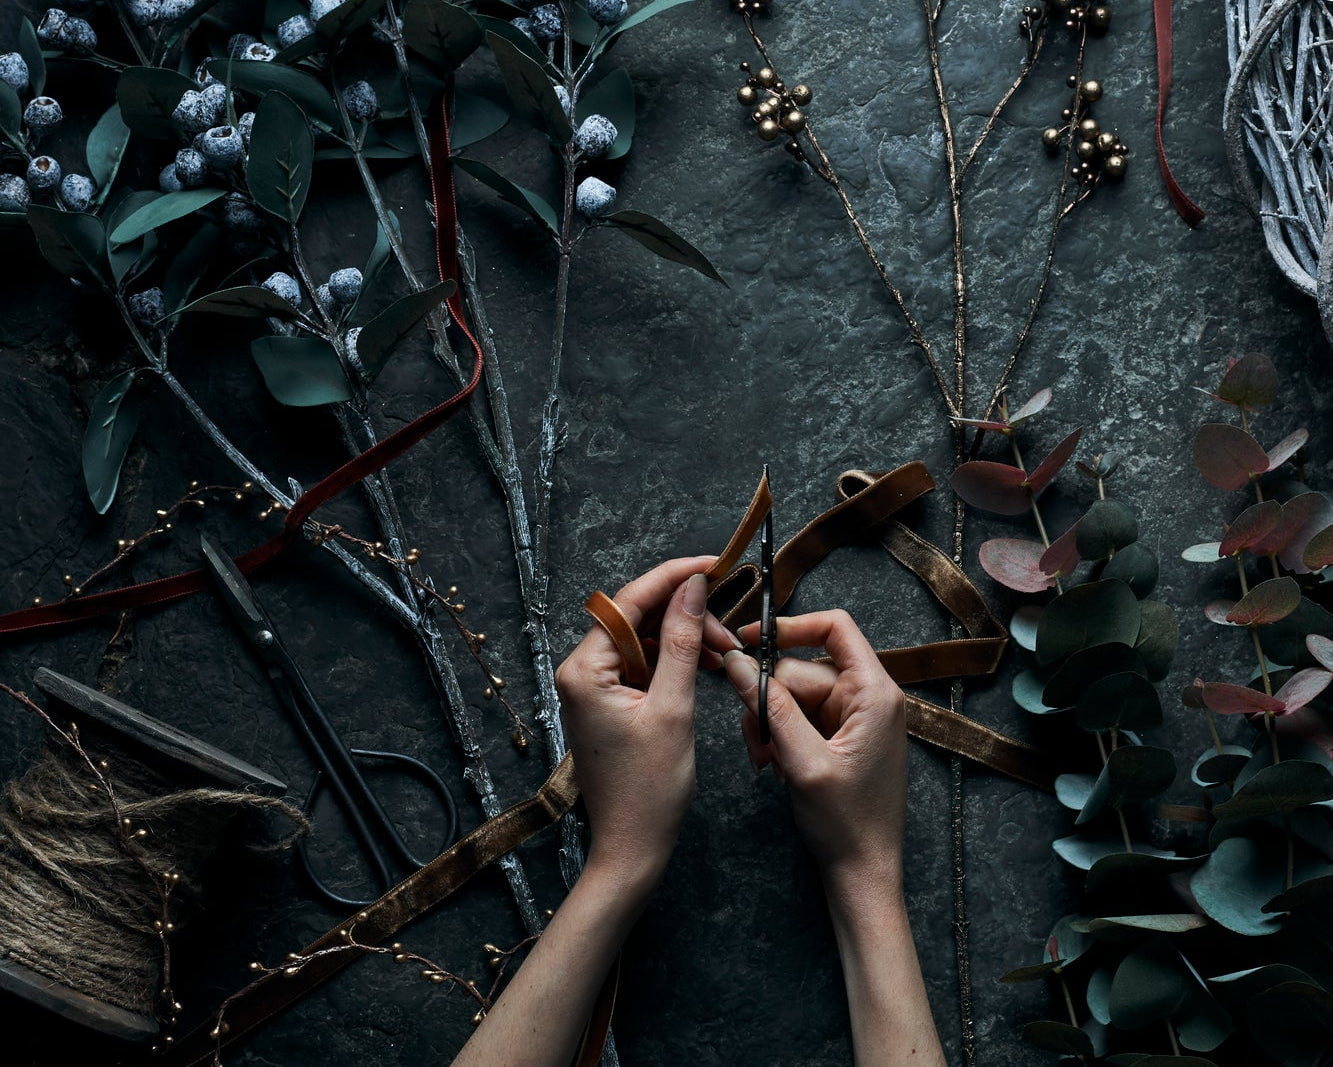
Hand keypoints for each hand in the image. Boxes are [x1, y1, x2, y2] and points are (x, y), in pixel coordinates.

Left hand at [556, 556, 734, 888]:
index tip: (713, 564)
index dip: (673, 577)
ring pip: (644, 639)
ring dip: (683, 639)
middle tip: (728, 635)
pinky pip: (643, 664)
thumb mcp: (674, 708)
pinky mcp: (608, 702)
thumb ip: (681, 641)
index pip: (629, 601)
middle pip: (637, 617)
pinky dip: (674, 661)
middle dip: (685, 616)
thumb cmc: (649, 789)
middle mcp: (580, 671)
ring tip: (724, 654)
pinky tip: (706, 666)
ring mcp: (593, 687)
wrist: (632, 846)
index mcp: (584, 669)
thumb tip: (692, 587)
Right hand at [725, 609, 906, 891]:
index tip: (749, 642)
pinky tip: (776, 765)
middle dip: (769, 700)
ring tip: (767, 761)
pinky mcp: (840, 735)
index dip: (790, 627)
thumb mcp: (803, 762)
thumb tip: (737, 663)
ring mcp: (854, 716)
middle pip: (801, 668)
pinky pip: (799, 717)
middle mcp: (868, 697)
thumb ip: (770, 708)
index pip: (834, 628)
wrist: (863, 871)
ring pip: (792, 694)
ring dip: (771, 723)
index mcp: (874, 693)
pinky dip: (781, 736)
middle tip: (756, 743)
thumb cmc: (846, 823)